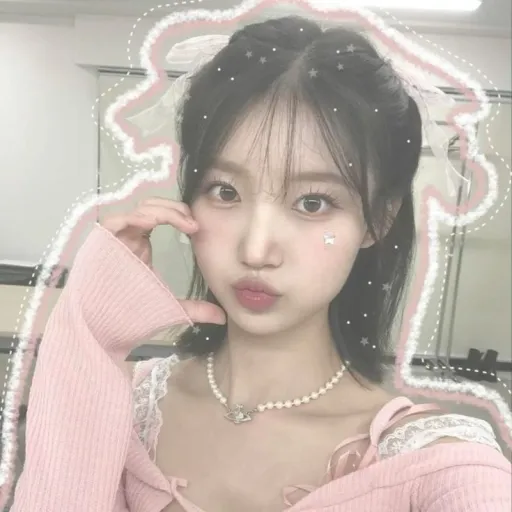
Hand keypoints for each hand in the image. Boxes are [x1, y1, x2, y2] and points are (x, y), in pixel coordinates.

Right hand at [101, 197, 225, 325]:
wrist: (98, 333)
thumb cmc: (128, 319)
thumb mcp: (169, 308)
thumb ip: (194, 309)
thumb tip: (222, 316)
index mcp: (140, 246)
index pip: (160, 217)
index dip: (178, 215)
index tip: (197, 227)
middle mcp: (127, 238)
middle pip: (150, 208)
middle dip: (173, 209)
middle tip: (192, 222)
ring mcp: (113, 240)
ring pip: (137, 210)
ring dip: (160, 211)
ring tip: (181, 221)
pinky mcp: (100, 245)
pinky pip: (115, 221)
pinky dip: (133, 218)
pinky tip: (152, 222)